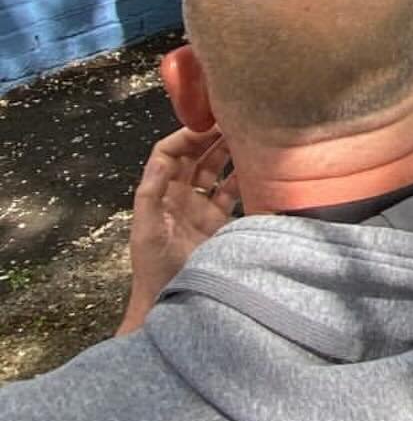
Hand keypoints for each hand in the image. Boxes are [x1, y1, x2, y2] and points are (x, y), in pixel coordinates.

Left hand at [117, 127, 237, 335]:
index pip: (170, 153)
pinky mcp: (219, 220)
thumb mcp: (147, 230)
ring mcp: (201, 207)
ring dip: (229, 152)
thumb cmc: (153, 268)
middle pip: (195, 156)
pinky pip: (232, 191)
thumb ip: (151, 193)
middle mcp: (180, 195)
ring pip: (216, 169)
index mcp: (160, 192)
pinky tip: (258, 167)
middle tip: (235, 120)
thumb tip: (161, 158)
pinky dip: (244, 178)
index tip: (208, 123)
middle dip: (212, 136)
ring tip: (249, 135)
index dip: (186, 135)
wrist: (171, 300)